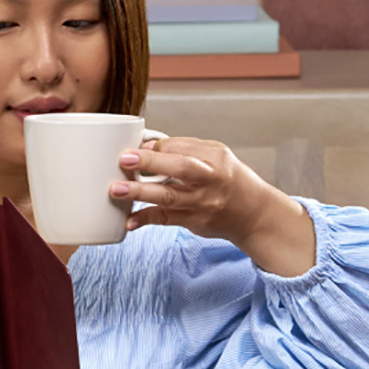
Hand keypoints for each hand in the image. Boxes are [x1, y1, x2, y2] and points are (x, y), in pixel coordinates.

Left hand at [109, 137, 315, 275]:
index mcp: (215, 158)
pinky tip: (129, 221)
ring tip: (116, 189)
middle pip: (180, 168)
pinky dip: (146, 219)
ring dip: (140, 193)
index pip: (182, 147)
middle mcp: (210, 179)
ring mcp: (202, 203)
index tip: (135, 146)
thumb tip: (148, 146)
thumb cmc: (227, 178)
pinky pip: (166, 220)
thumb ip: (184, 148)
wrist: (252, 212)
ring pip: (169, 197)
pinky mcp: (194, 221)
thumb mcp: (215, 156)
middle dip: (150, 162)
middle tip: (124, 159)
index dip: (157, 147)